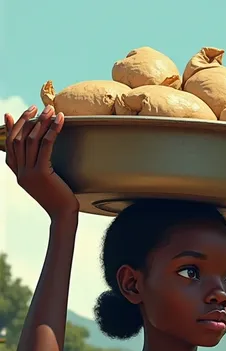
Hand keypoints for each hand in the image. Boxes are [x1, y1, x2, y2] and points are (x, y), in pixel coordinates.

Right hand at [4, 105, 78, 219]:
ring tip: (50, 109)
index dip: (10, 130)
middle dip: (26, 120)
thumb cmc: (59, 199)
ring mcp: (29, 173)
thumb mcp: (44, 183)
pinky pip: (45, 145)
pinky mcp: (41, 173)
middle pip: (18, 140)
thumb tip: (42, 155)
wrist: (63, 215)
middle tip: (35, 107)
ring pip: (31, 140)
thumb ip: (38, 169)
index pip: (10, 148)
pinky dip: (52, 130)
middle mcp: (21, 173)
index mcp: (19, 176)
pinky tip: (59, 120)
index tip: (10, 115)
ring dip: (41, 121)